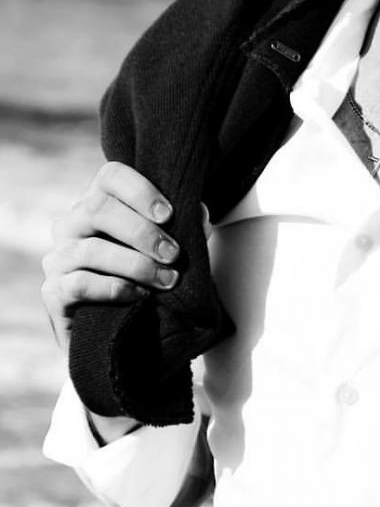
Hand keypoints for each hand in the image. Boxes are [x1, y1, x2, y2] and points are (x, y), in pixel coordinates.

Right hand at [41, 161, 182, 353]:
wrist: (124, 330)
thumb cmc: (147, 276)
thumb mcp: (170, 247)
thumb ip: (186, 227)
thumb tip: (200, 212)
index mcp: (100, 203)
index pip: (111, 176)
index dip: (140, 190)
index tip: (169, 214)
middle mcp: (72, 224)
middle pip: (97, 208)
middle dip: (143, 232)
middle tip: (174, 254)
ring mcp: (58, 257)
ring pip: (90, 249)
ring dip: (136, 265)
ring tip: (167, 280)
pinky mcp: (53, 292)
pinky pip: (78, 284)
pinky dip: (114, 288)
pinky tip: (139, 295)